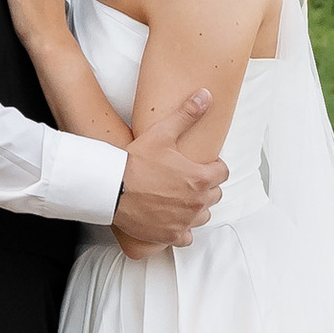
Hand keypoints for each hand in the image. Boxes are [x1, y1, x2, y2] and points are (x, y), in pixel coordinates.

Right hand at [114, 91, 228, 251]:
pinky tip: (172, 219)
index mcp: (200, 178)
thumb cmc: (136, 161)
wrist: (111, 188)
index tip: (199, 165)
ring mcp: (184, 221)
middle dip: (205, 187)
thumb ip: (187, 114)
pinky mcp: (170, 235)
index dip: (212, 167)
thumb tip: (206, 95)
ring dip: (196, 208)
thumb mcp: (162, 133)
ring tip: (179, 198)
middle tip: (186, 180)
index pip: (222, 173)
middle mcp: (197, 202)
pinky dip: (182, 230)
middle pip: (215, 195)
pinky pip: (187, 237)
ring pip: (203, 216)